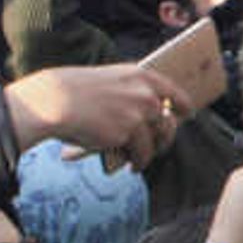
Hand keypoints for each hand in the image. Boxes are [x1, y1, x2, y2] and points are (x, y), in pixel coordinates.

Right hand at [5, 62, 187, 172]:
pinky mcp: (129, 132)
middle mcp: (145, 93)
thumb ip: (129, 95)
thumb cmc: (73, 93)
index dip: (182, 105)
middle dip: (165, 137)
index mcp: (140, 76)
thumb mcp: (108, 82)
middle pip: (168, 121)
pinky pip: (141, 153)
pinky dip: (138, 162)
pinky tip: (132, 166)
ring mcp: (139, 112)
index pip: (172, 91)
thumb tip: (145, 119)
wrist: (55, 101)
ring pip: (157, 139)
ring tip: (140, 162)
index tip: (186, 114)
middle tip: (159, 147)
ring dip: (151, 153)